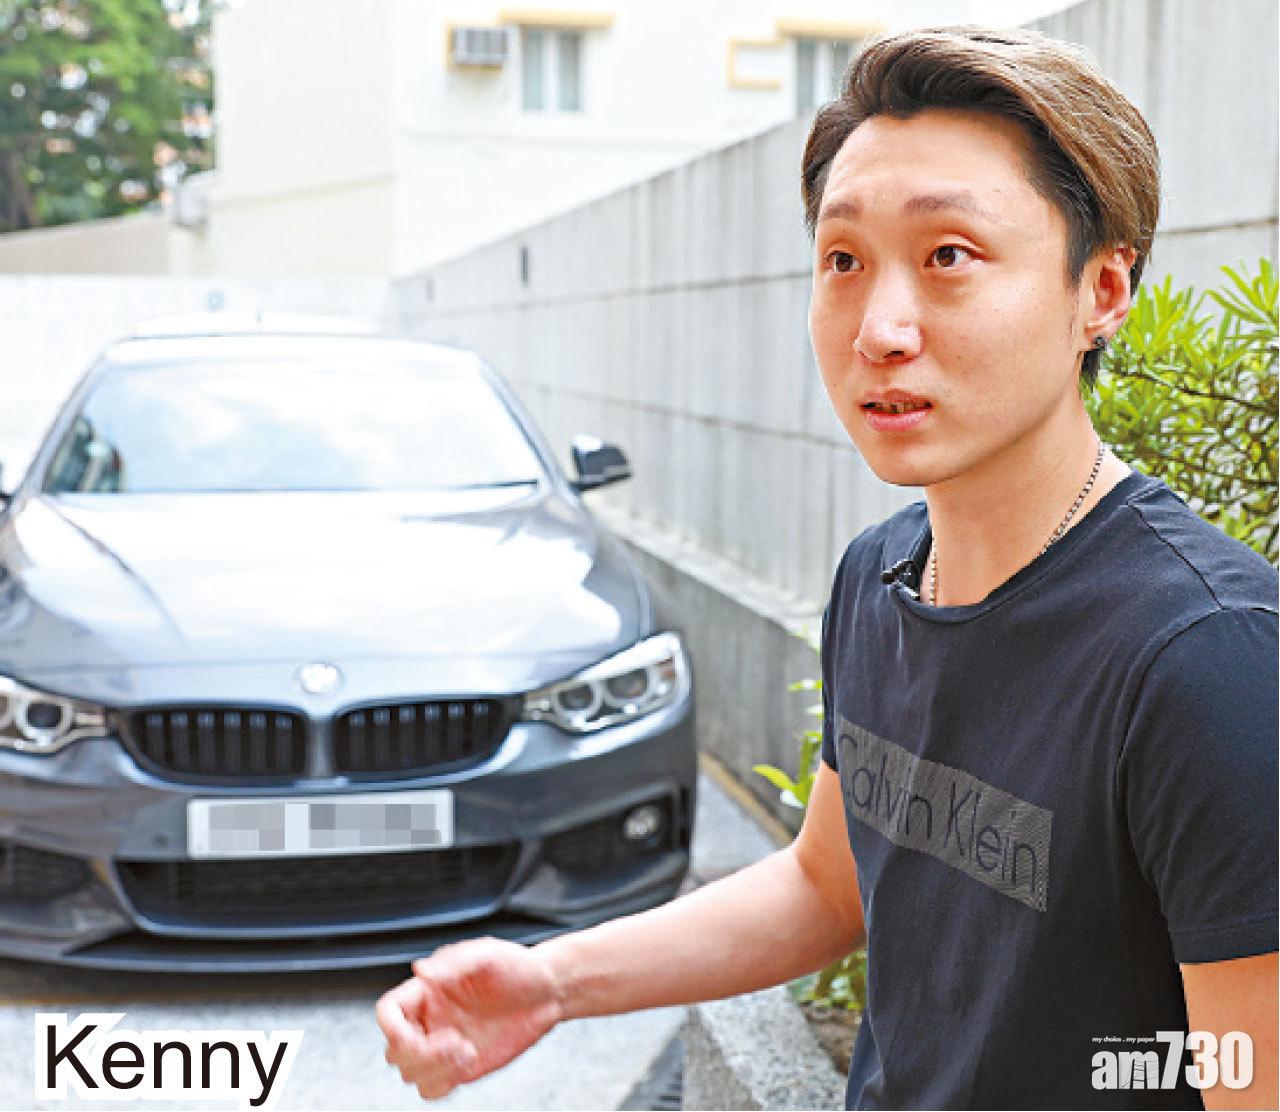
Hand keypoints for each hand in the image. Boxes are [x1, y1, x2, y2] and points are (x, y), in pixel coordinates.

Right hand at [376, 937, 566, 1099]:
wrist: (547, 992)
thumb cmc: (518, 966)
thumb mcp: (488, 954)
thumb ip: (453, 962)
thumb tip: (420, 970)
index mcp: (430, 990)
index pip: (389, 1012)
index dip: (393, 1029)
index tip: (418, 1035)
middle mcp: (432, 1018)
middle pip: (394, 1050)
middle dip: (420, 1054)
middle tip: (457, 1042)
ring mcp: (444, 1044)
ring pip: (411, 1073)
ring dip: (434, 1071)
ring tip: (468, 1052)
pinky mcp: (460, 1065)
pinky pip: (432, 1088)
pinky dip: (442, 1085)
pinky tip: (469, 1063)